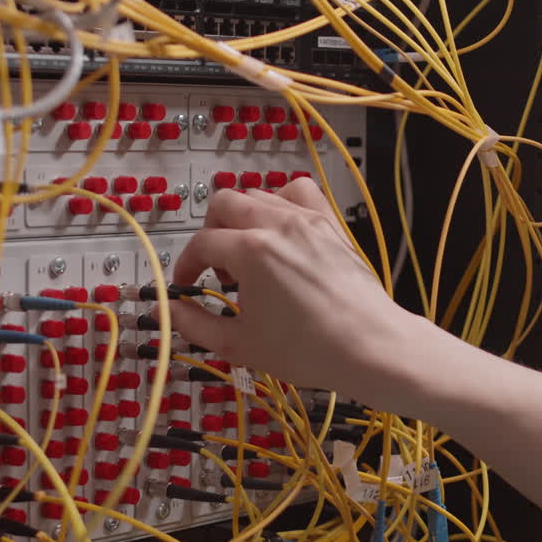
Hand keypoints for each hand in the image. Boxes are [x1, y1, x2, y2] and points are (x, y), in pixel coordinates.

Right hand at [168, 178, 416, 394]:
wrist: (371, 347)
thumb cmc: (308, 350)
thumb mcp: (241, 344)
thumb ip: (197, 324)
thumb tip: (170, 311)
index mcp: (251, 250)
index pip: (202, 244)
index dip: (187, 265)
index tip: (188, 286)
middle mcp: (277, 224)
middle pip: (225, 204)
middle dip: (211, 232)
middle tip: (217, 267)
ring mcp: (308, 218)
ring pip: (259, 194)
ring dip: (243, 218)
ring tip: (249, 253)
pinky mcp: (331, 223)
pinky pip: (300, 191)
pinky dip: (282, 201)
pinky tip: (282, 230)